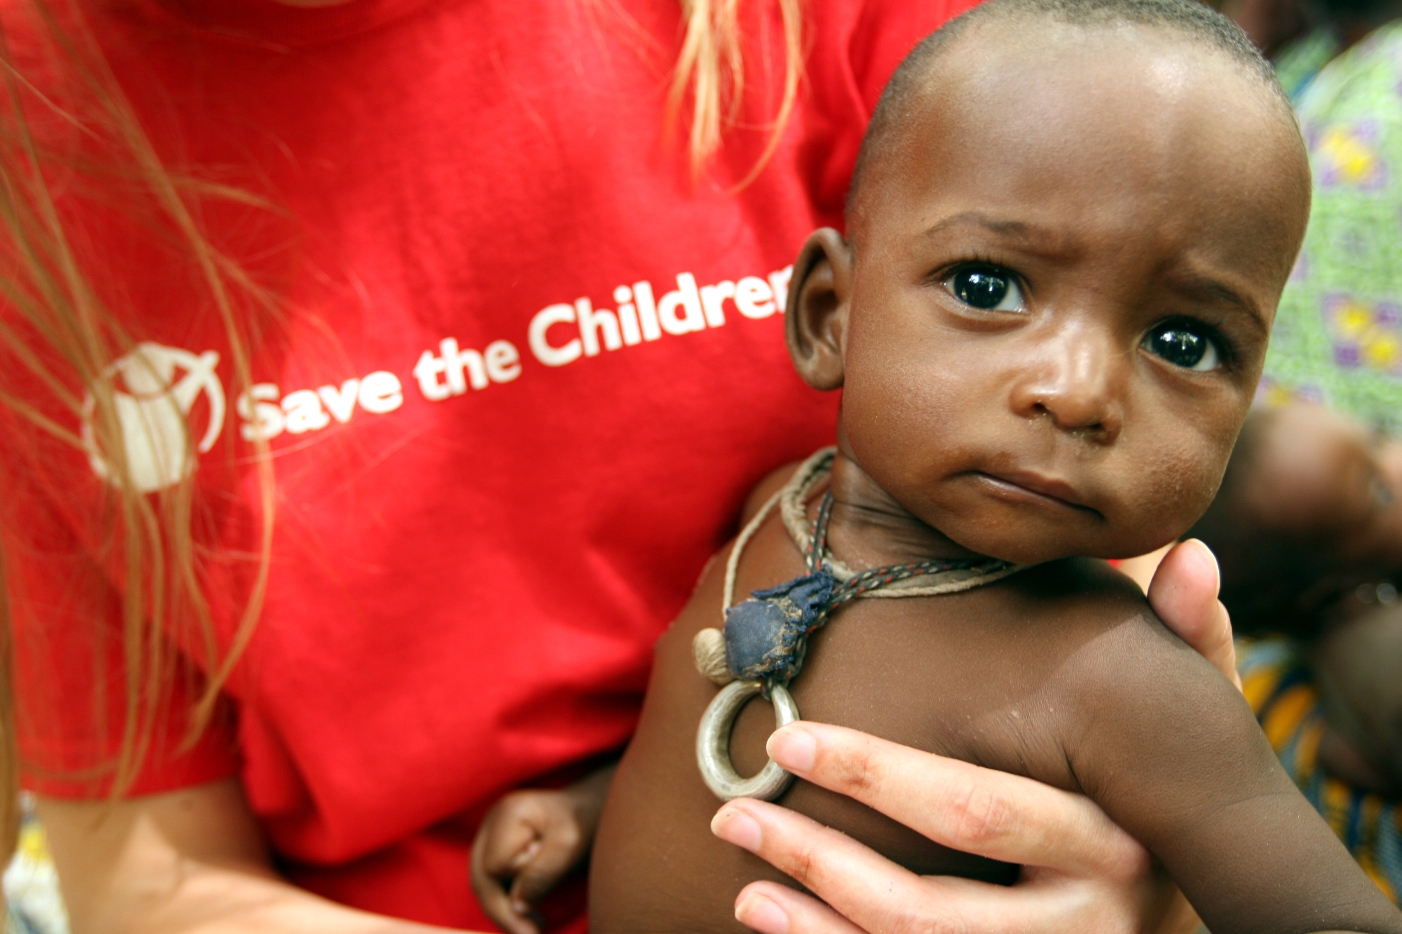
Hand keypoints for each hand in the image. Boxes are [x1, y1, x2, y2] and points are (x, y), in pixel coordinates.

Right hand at [470, 765, 613, 933]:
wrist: (591, 807)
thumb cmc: (584, 821)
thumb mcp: (570, 845)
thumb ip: (541, 874)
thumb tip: (516, 906)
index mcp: (508, 813)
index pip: (496, 864)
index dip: (519, 877)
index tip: (550, 870)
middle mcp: (491, 822)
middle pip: (480, 876)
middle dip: (502, 910)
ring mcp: (490, 834)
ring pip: (482, 882)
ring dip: (503, 909)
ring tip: (530, 928)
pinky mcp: (496, 848)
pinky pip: (491, 882)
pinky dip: (506, 900)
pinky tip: (526, 913)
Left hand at [712, 538, 1233, 933]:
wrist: (1232, 920)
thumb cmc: (1173, 804)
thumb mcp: (1196, 736)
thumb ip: (1189, 647)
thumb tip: (1192, 550)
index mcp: (1114, 842)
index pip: (976, 811)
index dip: (878, 778)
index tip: (793, 739)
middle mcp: (1084, 921)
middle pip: (931, 908)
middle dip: (824, 861)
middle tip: (736, 813)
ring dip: (815, 924)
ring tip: (741, 876)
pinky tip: (770, 919)